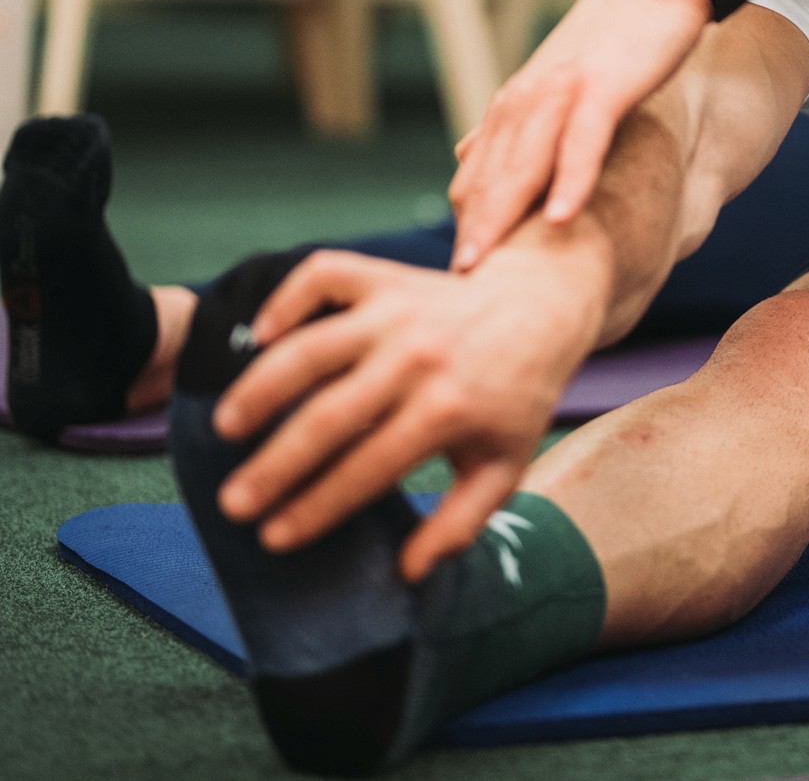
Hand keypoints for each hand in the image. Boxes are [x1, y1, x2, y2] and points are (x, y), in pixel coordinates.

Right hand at [211, 238, 610, 580]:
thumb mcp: (505, 464)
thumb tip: (408, 574)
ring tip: (225, 429)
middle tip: (232, 503)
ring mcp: (399, 311)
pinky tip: (258, 338)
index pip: (367, 469)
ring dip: (260, 389)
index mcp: (451, 409)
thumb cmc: (514, 397)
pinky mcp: (385, 276)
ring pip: (311, 349)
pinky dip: (283, 301)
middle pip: (328, 417)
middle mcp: (420, 357)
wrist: (540, 308)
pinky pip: (322, 279)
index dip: (316, 507)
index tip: (274, 537)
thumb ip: (461, 522)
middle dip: (274, 466)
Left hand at [449, 0, 711, 270]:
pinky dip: (571, 181)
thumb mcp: (556, 86)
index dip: (467, 226)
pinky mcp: (602, 88)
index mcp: (515, 107)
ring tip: (485, 267)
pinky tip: (562, 220)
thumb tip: (464, 159)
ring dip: (502, 217)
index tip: (455, 276)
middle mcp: (526, 102)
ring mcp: (562, 94)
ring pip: (523, 165)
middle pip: (490, 178)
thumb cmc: (616, 37)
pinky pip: (582, 143)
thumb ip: (513, 126)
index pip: (478, 178)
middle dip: (471, 233)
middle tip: (454, 288)